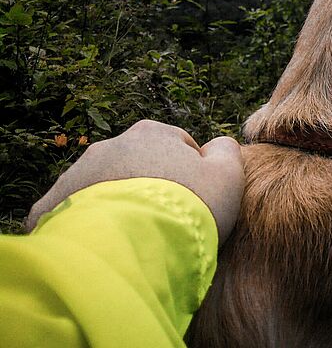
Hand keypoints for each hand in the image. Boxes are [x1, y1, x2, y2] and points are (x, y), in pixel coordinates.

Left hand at [27, 120, 244, 243]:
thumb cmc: (187, 206)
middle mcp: (112, 145)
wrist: (128, 246)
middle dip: (152, 188)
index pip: (180, 148)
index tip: (195, 204)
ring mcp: (78, 174)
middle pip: (141, 166)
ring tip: (137, 239)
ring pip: (107, 189)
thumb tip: (218, 146)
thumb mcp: (228, 176)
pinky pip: (74, 212)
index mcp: (154, 134)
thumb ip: (227, 151)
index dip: (193, 177)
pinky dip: (89, 225)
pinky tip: (105, 246)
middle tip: (167, 223)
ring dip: (121, 206)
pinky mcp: (54, 205)